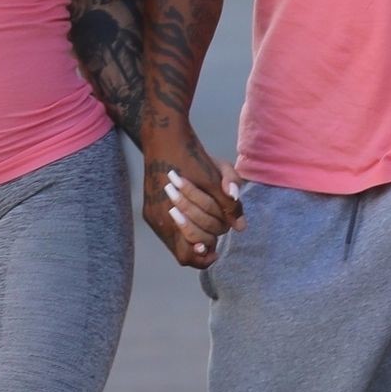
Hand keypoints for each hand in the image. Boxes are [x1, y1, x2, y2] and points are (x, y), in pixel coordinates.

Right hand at [143, 124, 243, 268]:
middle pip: (184, 249)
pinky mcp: (149, 209)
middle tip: (217, 229)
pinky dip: (184, 227)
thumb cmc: (192, 154)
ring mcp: (151, 215)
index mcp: (171, 215)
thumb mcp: (216, 176)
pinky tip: (195, 216)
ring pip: (175, 241)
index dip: (204, 255)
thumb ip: (229, 204)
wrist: (165, 136)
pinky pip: (168, 230)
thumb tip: (241, 227)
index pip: (188, 255)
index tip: (217, 247)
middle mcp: (157, 220)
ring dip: (193, 234)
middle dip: (203, 240)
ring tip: (208, 221)